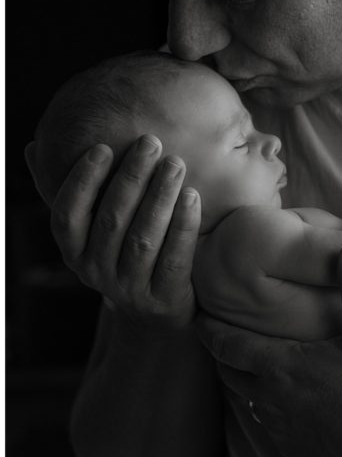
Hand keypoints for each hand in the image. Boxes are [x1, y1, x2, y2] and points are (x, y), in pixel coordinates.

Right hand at [29, 135, 200, 330]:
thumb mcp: (93, 232)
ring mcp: (130, 289)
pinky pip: (174, 258)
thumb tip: (34, 147)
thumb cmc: (125, 255)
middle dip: (132, 177)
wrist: (159, 313)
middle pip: (112, 221)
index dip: (83, 181)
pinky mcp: (164, 299)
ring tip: (175, 163)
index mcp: (74, 253)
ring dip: (159, 196)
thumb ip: (71, 193)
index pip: (68, 215)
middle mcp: (96, 273)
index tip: (102, 147)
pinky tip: (193, 195)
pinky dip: (183, 225)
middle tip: (151, 142)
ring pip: (143, 238)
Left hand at [199, 242, 341, 456]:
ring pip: (243, 397)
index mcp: (281, 365)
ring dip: (240, 379)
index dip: (209, 329)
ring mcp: (278, 425)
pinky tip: (277, 398)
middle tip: (215, 336)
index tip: (198, 316)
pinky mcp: (290, 446)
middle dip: (219, 352)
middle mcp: (269, 396)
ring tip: (243, 363)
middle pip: (227, 370)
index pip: (227, 344)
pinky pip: (264, 422)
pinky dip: (261, 405)